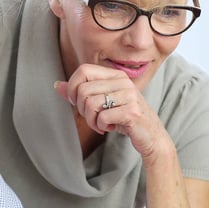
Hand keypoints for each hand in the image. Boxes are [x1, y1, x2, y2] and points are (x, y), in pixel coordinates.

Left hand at [55, 64, 171, 161]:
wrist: (151, 137)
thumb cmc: (125, 118)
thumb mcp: (102, 103)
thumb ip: (80, 93)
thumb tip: (57, 85)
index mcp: (115, 75)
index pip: (83, 70)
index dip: (73, 87)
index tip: (78, 103)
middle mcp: (123, 81)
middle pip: (83, 90)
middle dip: (83, 110)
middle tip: (94, 118)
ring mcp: (129, 95)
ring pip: (91, 104)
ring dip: (92, 121)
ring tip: (102, 124)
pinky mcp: (132, 112)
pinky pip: (102, 118)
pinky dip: (102, 127)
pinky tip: (111, 128)